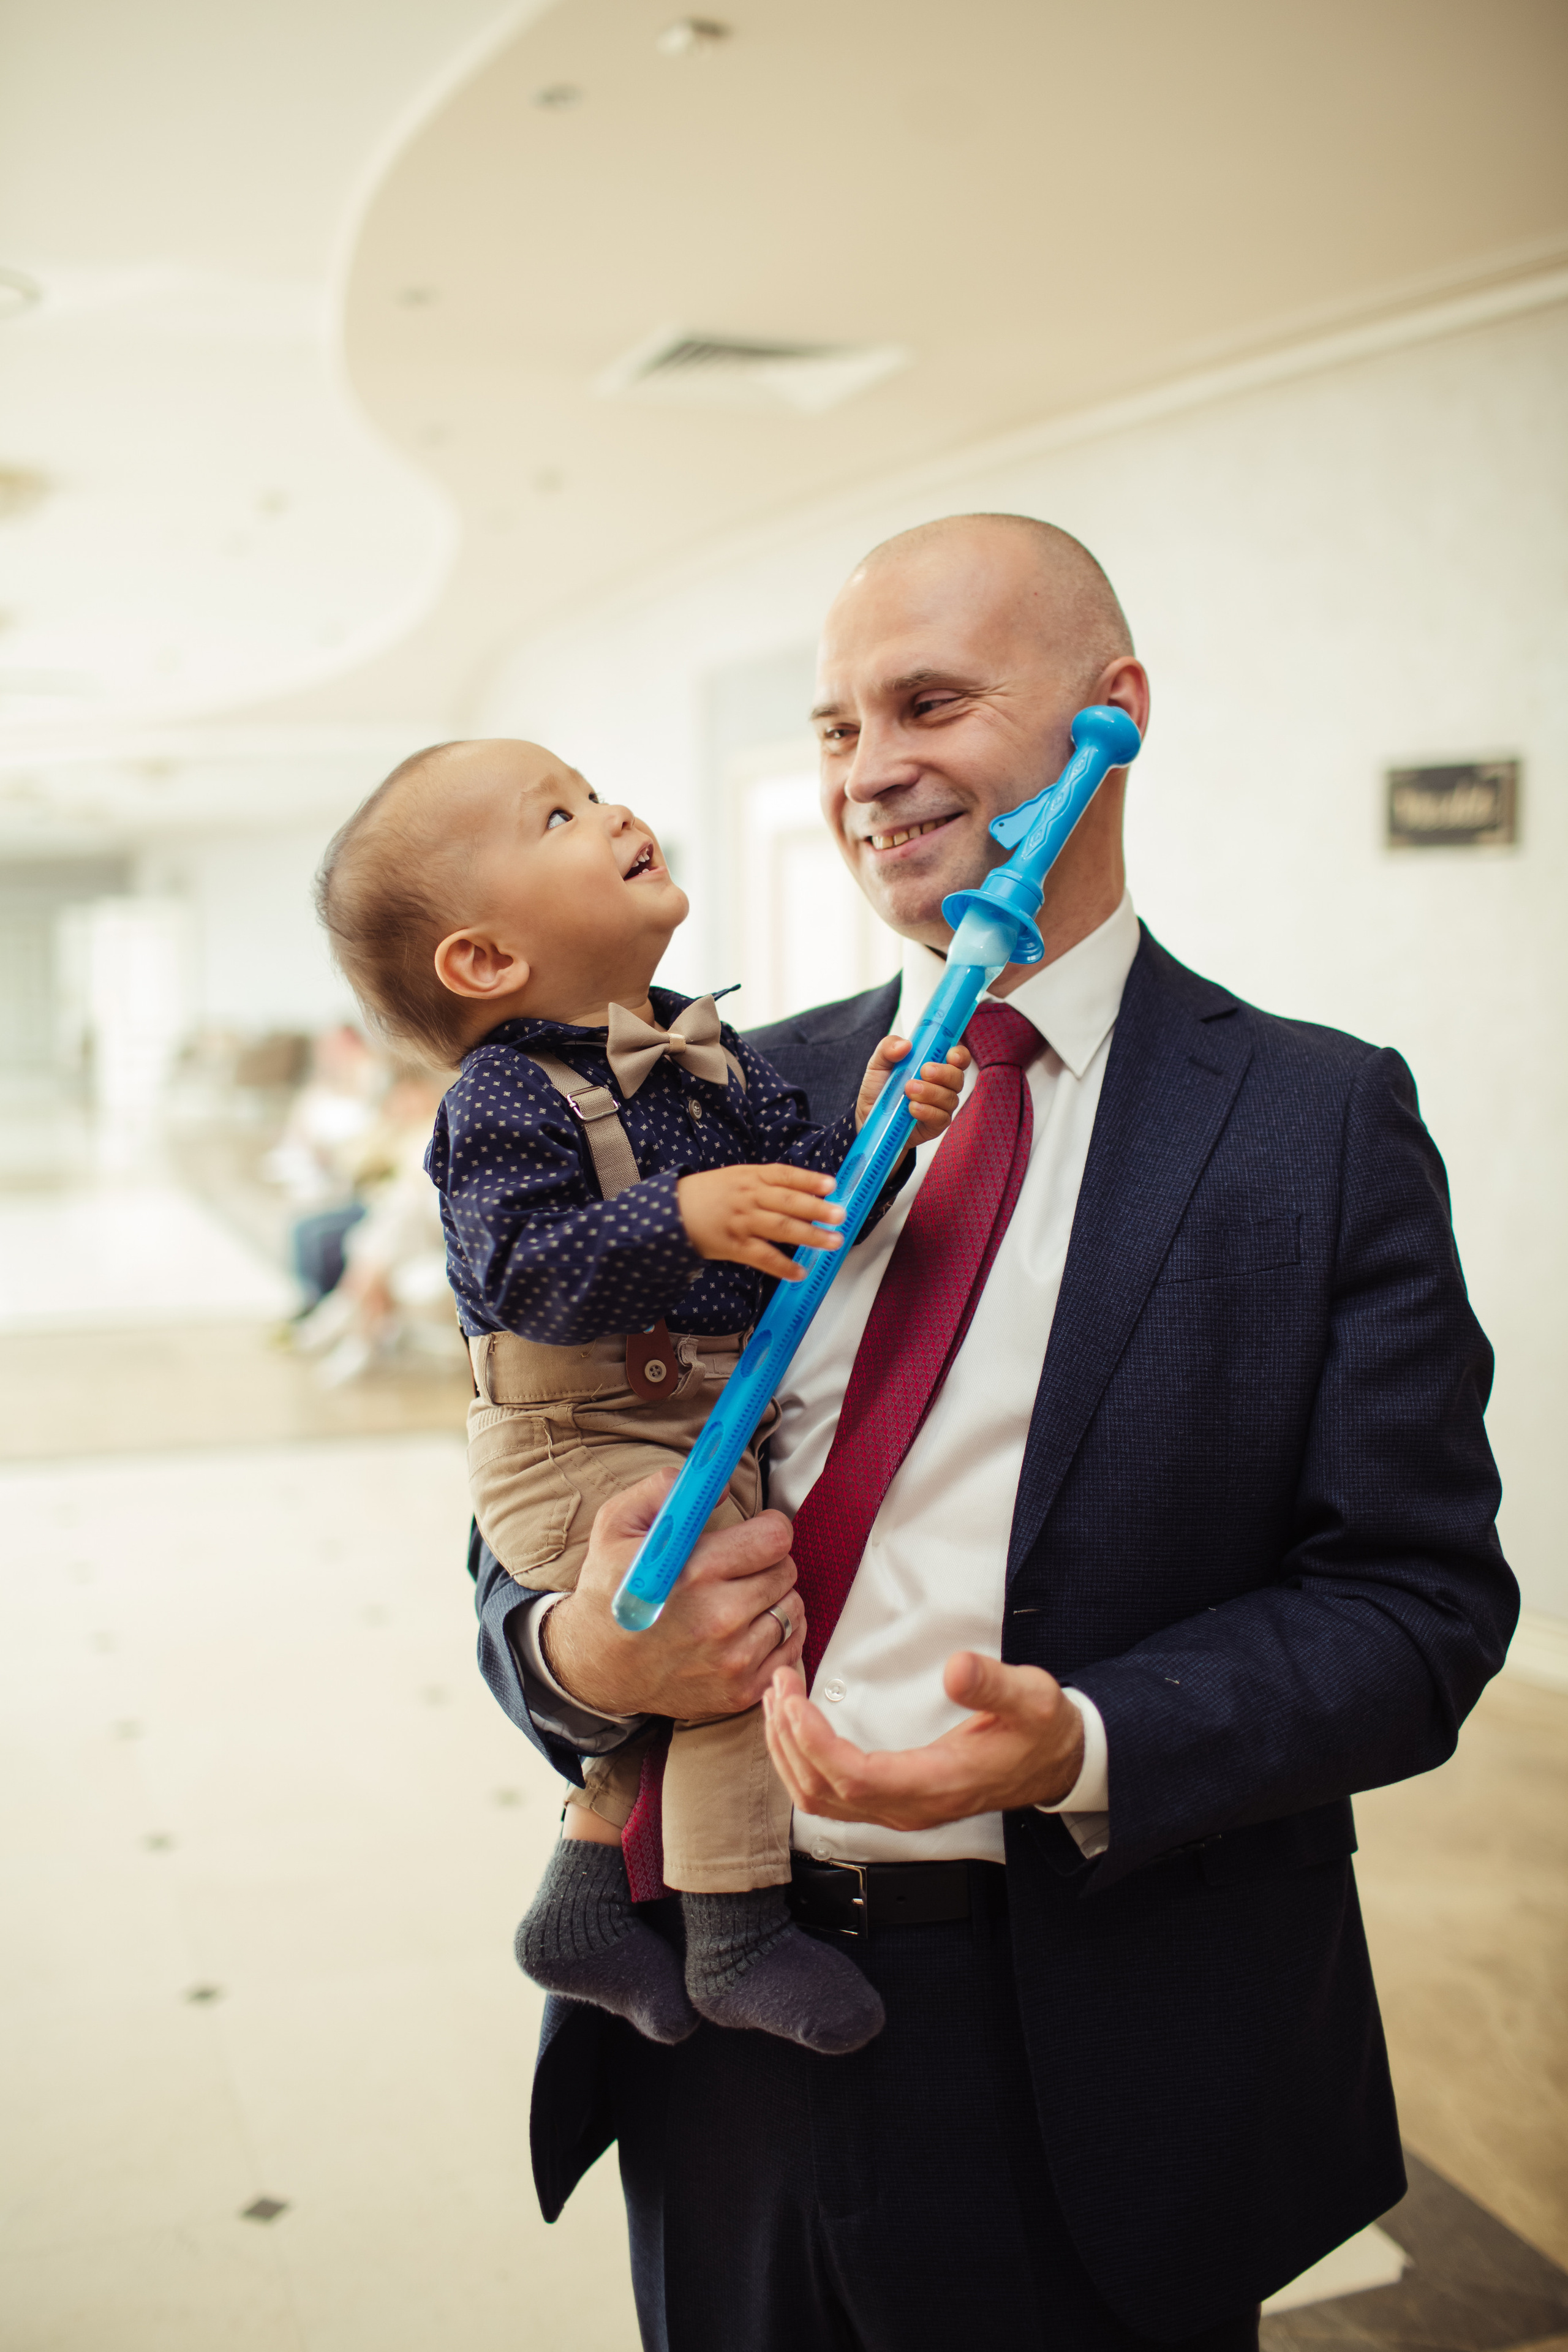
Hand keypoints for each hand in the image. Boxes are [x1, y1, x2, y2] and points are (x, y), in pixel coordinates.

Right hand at [541, 1469, 806, 1718]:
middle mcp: (719, 1618)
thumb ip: (666, 1490)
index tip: (756, 1532)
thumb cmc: (609, 1591)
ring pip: (793, 1610)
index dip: (768, 1528)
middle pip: (787, 1571)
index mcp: (694, 1571)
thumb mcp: (617, 1524)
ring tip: (740, 1599)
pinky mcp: (740, 1691)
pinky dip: (779, 1636)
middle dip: (768, 1562)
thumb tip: (716, 1482)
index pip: (775, 1537)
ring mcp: (733, 1659)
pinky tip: (749, 1629)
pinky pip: (792, 1650)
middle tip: (740, 1568)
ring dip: (773, 1600)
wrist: (594, 1665)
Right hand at [678, 1164, 844, 1283]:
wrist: (671, 1212)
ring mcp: (742, 1222)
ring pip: (781, 1228)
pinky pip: (763, 1257)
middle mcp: (748, 1197)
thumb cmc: (708, 1194)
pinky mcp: (734, 1246)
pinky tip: (800, 1272)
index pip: (784, 1175)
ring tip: (833, 1242)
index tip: (832, 1185)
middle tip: (841, 1216)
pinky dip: (783, 1266)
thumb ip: (765, 1184)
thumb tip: (804, 1196)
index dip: (809, 1180)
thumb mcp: (736, 1178)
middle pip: (787, 1202)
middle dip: (817, 1209)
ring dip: (809, 1236)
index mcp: (750, 1176)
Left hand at [762, 1651, 1085, 1827]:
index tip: (794, 1700)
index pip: (855, 1778)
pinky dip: (803, 1760)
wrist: (1055, 1763)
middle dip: (790, 1739)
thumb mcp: (1031, 1698)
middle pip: (824, 1791)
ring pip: (819, 1798)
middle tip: (779, 1684)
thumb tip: (957, 1668)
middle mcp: (910, 1807)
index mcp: (938, 1784)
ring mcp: (899, 1809)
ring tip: (778, 1699)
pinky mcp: (893, 1801)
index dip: (815, 1743)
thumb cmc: (1039, 1731)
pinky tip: (797, 1726)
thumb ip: (993, 1685)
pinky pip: (830, 1795)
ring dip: (789, 1751)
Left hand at [855, 1037, 969, 1139]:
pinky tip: (913, 1108)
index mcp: (934, 1065)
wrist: (867, 1117)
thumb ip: (888, 1048)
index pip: (958, 1057)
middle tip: (924, 1072)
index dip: (960, 1055)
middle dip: (943, 1073)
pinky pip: (941, 1118)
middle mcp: (942, 1085)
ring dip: (931, 1092)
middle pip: (957, 1077)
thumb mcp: (878, 1063)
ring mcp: (940, 1106)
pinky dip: (928, 1112)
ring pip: (950, 1098)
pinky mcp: (935, 1125)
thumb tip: (906, 1044)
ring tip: (909, 1090)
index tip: (951, 1055)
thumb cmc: (879, 1088)